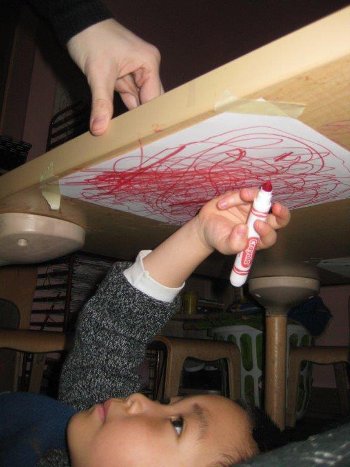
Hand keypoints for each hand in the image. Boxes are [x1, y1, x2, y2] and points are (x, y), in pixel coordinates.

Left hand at [67, 19, 162, 135]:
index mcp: (149, 63)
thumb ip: (101, 103)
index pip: (155, 98)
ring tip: (132, 140)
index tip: (148, 139)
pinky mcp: (124, 78)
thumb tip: (100, 130)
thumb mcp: (98, 74)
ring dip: (132, 118)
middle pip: (149, 101)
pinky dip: (123, 111)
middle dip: (143, 120)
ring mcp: (135, 74)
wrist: (76, 23)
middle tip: (141, 144)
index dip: (151, 118)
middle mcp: (147, 69)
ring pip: (138, 102)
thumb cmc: (91, 39)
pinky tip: (123, 128)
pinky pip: (127, 98)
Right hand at [196, 187, 290, 255]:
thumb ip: (234, 243)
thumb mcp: (224, 246)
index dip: (267, 231)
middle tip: (276, 207)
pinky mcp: (245, 198)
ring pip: (261, 200)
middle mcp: (260, 223)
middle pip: (279, 217)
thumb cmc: (217, 238)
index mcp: (258, 239)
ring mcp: (254, 209)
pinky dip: (234, 196)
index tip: (257, 225)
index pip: (270, 236)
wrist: (205, 226)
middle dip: (281, 212)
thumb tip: (243, 229)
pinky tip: (222, 203)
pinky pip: (246, 193)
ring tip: (239, 196)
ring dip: (252, 196)